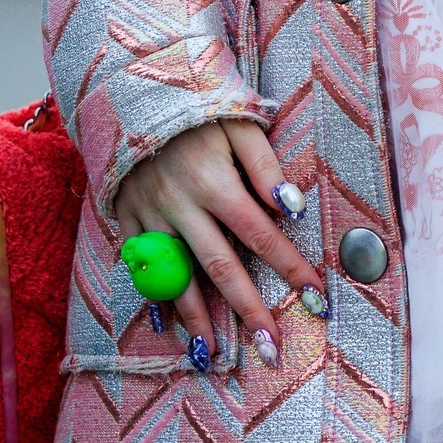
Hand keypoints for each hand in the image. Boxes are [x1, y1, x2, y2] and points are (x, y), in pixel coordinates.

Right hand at [114, 119, 323, 366]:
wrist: (130, 85)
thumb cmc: (197, 105)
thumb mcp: (239, 121)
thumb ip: (266, 165)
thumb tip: (294, 208)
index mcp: (215, 182)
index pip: (262, 235)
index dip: (291, 268)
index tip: (316, 298)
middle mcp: (182, 205)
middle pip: (220, 268)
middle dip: (248, 311)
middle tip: (271, 349)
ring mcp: (150, 214)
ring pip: (175, 276)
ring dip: (196, 319)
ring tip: (212, 356)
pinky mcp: (126, 215)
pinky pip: (140, 264)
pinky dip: (153, 295)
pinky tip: (166, 325)